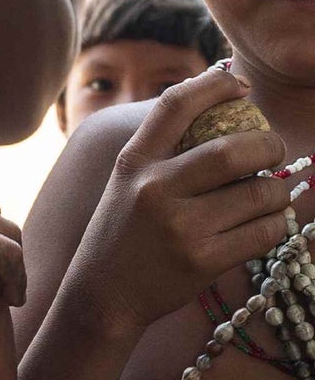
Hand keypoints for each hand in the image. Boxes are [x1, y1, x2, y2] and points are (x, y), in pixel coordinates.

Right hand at [79, 67, 289, 333]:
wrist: (102, 296)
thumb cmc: (124, 232)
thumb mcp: (127, 182)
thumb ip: (164, 149)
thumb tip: (227, 101)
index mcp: (134, 162)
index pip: (176, 104)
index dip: (215, 83)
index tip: (241, 86)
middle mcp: (154, 189)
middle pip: (234, 150)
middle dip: (270, 146)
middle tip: (273, 153)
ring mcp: (179, 227)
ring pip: (260, 194)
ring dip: (277, 193)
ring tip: (267, 198)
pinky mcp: (201, 261)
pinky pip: (264, 233)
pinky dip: (275, 226)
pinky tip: (262, 226)